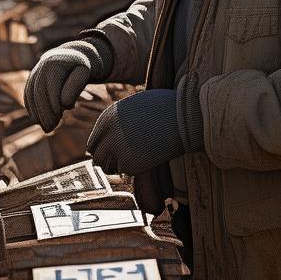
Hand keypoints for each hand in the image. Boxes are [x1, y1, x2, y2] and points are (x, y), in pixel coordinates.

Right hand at [24, 39, 111, 132]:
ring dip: (36, 113)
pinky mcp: (31, 79)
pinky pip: (28, 94)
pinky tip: (38, 120)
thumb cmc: (81, 67)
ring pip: (30, 94)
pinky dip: (31, 108)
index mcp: (55, 63)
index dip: (52, 104)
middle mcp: (41, 65)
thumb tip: (64, 105)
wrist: (71, 54)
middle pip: (38, 91)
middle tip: (49, 129)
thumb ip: (75, 88)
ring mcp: (34, 71)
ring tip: (45, 128)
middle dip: (43, 112)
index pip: (51, 86)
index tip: (58, 120)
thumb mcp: (84, 73)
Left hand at [86, 83, 202, 174]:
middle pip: (97, 157)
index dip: (104, 150)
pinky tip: (149, 159)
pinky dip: (135, 169)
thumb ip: (120, 121)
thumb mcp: (136, 107)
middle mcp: (108, 133)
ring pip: (107, 168)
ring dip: (119, 167)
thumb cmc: (167, 109)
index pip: (93, 142)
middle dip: (108, 161)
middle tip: (124, 162)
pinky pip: (126, 172)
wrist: (187, 117)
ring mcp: (117, 148)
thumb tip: (110, 138)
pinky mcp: (130, 163)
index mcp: (108, 117)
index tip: (113, 154)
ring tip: (137, 159)